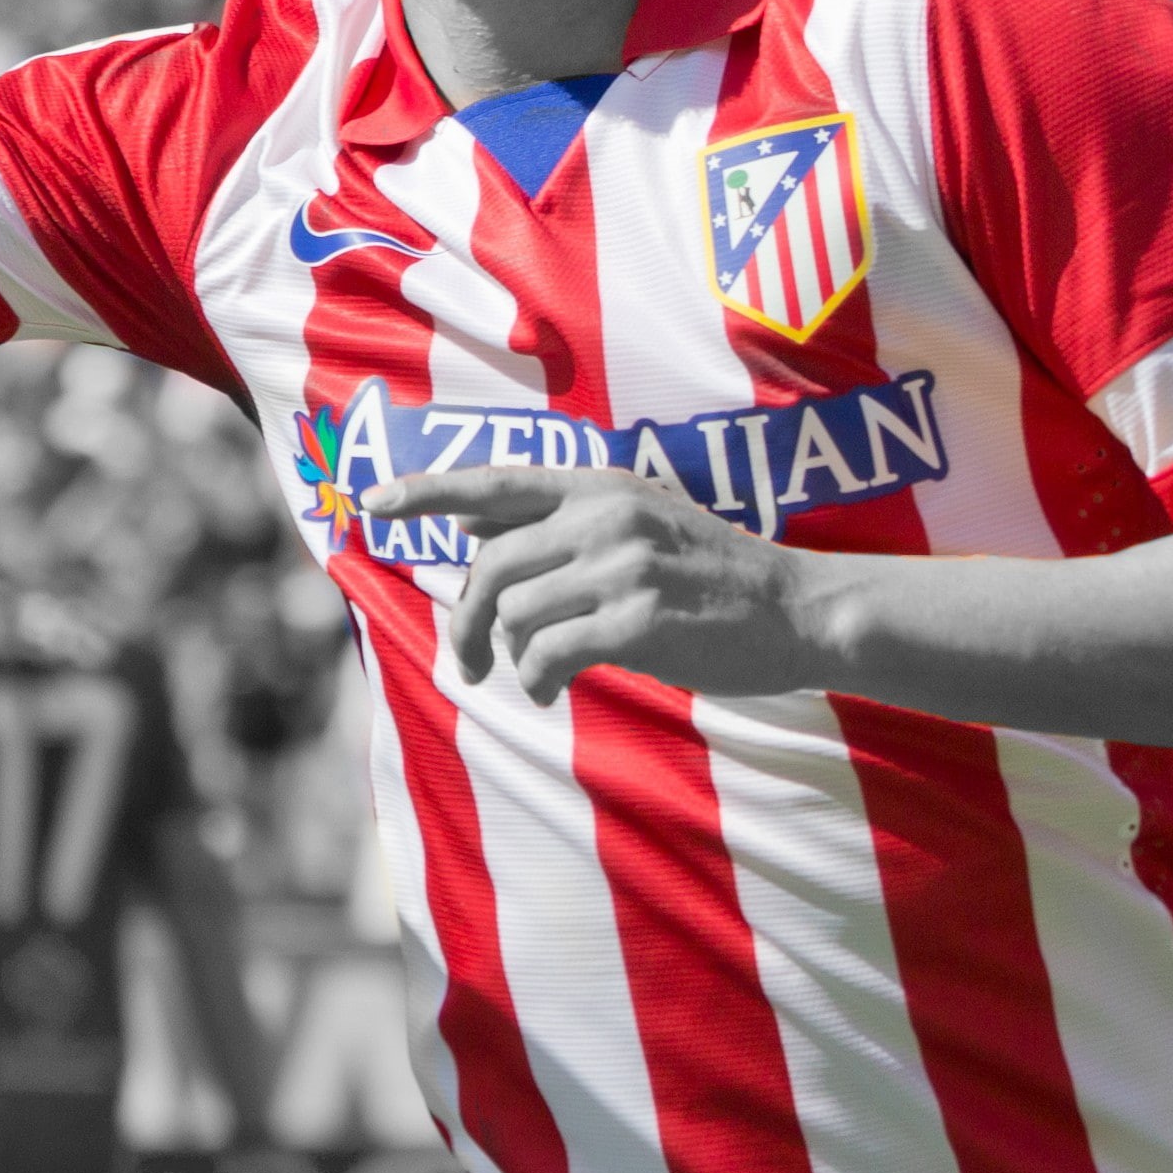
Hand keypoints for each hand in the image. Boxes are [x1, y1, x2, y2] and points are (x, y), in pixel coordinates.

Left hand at [358, 466, 836, 703]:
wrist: (800, 609)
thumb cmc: (713, 578)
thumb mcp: (640, 524)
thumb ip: (563, 528)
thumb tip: (474, 535)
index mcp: (601, 488)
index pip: (495, 482)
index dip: (427, 491)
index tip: (373, 504)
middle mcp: (606, 518)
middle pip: (491, 567)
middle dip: (466, 621)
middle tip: (468, 662)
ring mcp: (624, 567)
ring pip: (516, 615)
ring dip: (511, 658)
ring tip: (533, 677)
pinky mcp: (639, 620)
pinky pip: (549, 655)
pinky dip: (537, 680)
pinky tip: (552, 690)